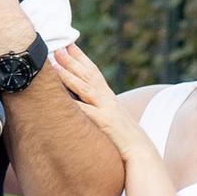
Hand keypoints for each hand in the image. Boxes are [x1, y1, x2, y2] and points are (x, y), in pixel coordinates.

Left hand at [51, 39, 142, 158]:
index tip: (69, 44)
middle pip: (88, 75)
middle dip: (72, 61)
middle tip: (58, 48)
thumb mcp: (110, 116)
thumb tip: (81, 100)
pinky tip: (62, 98)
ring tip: (55, 65)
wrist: (141, 151)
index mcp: (108, 96)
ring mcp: (107, 110)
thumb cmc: (122, 136)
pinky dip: (74, 105)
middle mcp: (108, 99)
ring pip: (85, 89)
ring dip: (70, 76)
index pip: (94, 71)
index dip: (81, 57)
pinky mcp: (105, 123)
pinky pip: (86, 113)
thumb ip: (98, 106)